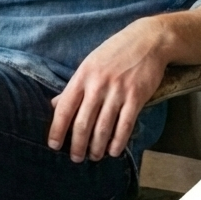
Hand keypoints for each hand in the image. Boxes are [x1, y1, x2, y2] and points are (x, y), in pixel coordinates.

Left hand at [48, 18, 168, 162]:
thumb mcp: (89, 64)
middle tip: (75, 158)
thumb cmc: (114, 53)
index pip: (64, 107)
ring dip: (97, 147)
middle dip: (77, 144)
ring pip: (103, 127)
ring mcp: (117, 91)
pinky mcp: (136, 97)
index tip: (53, 145)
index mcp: (82, 76)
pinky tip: (114, 151)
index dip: (57, 129)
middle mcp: (97, 85)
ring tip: (94, 157)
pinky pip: (125, 125)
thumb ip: (74, 86)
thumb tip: (54, 105)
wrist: (147, 41)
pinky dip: (118, 142)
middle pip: (83, 122)